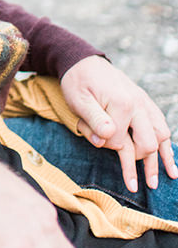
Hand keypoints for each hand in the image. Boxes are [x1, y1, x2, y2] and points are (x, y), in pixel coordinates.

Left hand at [60, 56, 177, 191]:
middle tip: (135, 185)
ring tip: (161, 181)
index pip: (120, 141)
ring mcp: (144, 103)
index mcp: (121, 103)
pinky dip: (166, 145)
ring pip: (161, 135)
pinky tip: (169, 163)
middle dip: (143, 164)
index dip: (107, 147)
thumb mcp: (78, 100)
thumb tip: (105, 140)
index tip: (95, 142)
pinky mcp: (145, 103)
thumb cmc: (78, 82)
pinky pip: (161, 125)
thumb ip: (93, 121)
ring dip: (162, 159)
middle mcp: (138, 103)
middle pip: (148, 142)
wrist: (83, 61)